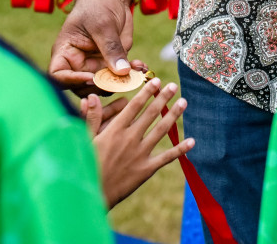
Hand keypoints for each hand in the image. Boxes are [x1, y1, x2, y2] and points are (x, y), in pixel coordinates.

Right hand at [50, 0, 137, 94]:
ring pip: (105, 85)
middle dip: (102, 86)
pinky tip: (141, 66)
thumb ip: (111, 48)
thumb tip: (122, 72)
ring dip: (121, 82)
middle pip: (83, 87)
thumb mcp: (103, 25)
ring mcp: (95, 66)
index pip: (59, 76)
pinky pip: (119, 77)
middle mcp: (78, 64)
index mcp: (65, 53)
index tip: (91, 78)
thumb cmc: (98, 5)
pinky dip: (131, 74)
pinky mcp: (111, 64)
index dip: (72, 81)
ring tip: (136, 69)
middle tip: (120, 79)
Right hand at [83, 78, 194, 207]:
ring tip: (184, 102)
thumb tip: (92, 96)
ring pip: (161, 130)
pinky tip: (192, 141)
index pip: (134, 106)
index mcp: (115, 130)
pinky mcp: (146, 170)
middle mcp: (130, 139)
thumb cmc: (86, 166)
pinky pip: (167, 157)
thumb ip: (91, 118)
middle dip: (163, 98)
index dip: (146, 92)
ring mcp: (140, 154)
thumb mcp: (85, 140)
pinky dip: (180, 149)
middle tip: (174, 86)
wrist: (92, 195)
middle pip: (151, 114)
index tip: (155, 81)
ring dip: (173, 115)